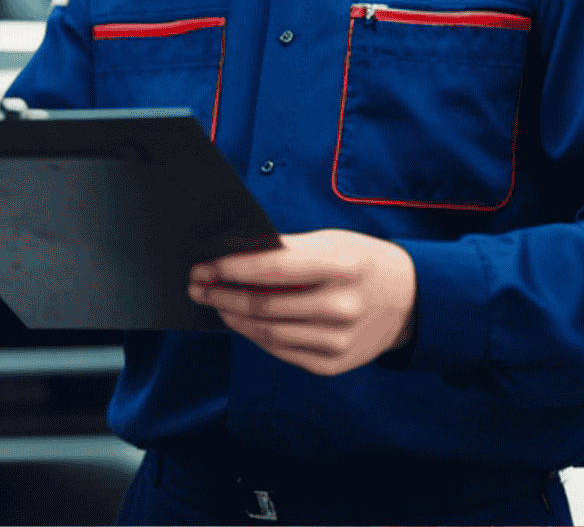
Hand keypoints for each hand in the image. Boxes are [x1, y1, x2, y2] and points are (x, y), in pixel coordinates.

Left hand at [188, 229, 415, 376]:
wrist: (408, 300)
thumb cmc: (358, 261)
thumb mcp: (328, 242)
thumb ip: (283, 249)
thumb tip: (230, 253)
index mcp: (341, 266)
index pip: (272, 269)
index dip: (230, 269)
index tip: (202, 266)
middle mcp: (341, 306)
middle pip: (264, 305)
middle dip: (221, 295)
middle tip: (196, 286)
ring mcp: (339, 340)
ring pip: (267, 332)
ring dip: (232, 317)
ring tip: (212, 303)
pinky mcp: (333, 364)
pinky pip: (281, 351)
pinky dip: (254, 335)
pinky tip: (239, 321)